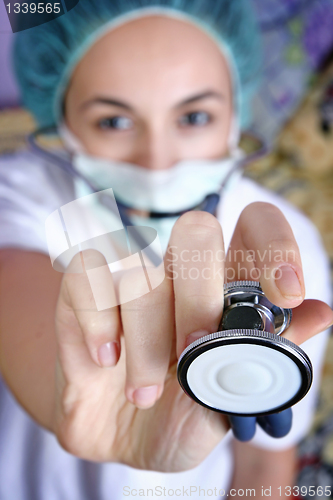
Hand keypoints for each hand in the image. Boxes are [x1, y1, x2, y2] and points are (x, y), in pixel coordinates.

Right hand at [53, 203, 332, 470]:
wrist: (120, 437)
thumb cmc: (182, 415)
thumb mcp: (231, 398)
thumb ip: (269, 357)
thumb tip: (320, 312)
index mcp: (224, 288)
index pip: (255, 225)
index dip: (275, 243)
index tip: (285, 292)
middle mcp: (179, 274)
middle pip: (196, 230)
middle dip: (199, 295)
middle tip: (195, 350)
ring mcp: (129, 280)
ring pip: (139, 268)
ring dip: (147, 341)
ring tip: (145, 395)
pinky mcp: (83, 294)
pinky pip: (85, 275)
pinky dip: (98, 322)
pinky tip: (107, 360)